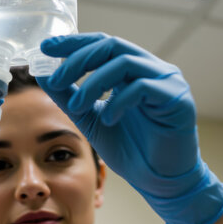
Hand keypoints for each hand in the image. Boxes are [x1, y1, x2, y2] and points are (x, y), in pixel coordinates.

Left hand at [37, 33, 222, 223]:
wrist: (158, 180)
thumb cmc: (130, 149)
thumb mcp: (90, 120)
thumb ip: (69, 97)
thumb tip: (44, 75)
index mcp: (132, 70)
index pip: (101, 44)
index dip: (74, 43)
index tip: (46, 48)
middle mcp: (151, 69)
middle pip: (111, 46)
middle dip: (78, 60)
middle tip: (56, 80)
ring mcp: (167, 81)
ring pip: (124, 62)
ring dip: (93, 83)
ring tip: (76, 106)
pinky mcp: (178, 98)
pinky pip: (143, 87)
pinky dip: (119, 101)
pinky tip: (108, 120)